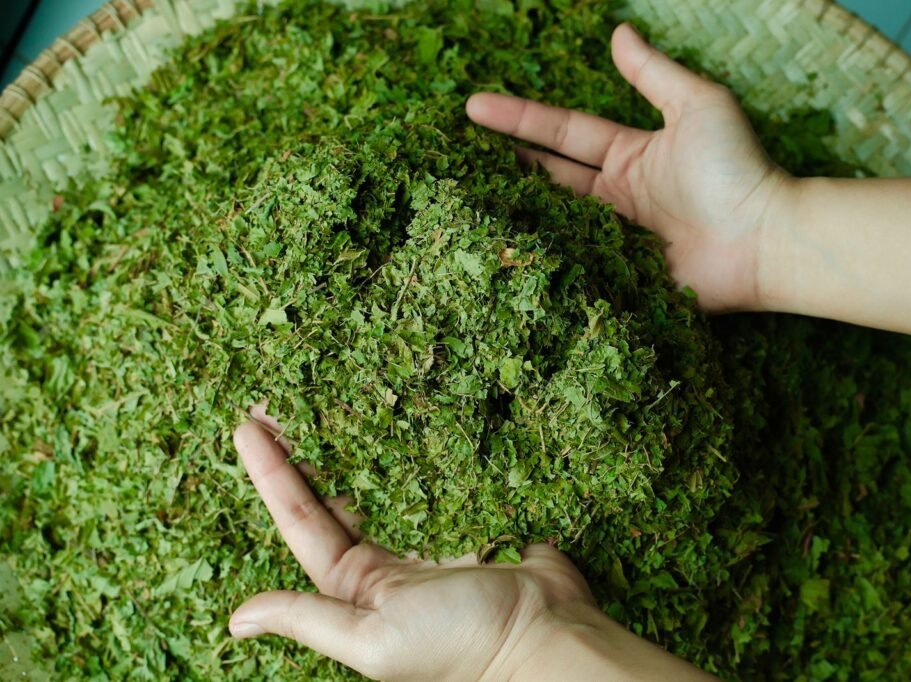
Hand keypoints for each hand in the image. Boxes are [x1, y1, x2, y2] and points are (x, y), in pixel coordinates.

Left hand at [229, 409, 712, 680]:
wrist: (548, 636)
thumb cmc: (459, 645)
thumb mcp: (373, 640)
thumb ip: (307, 620)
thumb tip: (235, 622)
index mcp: (358, 587)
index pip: (301, 520)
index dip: (271, 474)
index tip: (247, 426)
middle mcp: (389, 556)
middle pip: (336, 490)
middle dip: (306, 445)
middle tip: (282, 395)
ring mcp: (430, 526)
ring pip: (382, 471)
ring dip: (354, 435)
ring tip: (325, 390)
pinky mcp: (470, 508)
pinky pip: (434, 467)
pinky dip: (414, 439)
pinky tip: (397, 404)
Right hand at [466, 23, 789, 311]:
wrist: (765, 240)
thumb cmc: (735, 169)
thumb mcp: (696, 106)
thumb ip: (654, 75)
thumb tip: (618, 31)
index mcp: (630, 157)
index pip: (563, 134)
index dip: (519, 119)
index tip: (472, 106)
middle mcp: (618, 198)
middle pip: (550, 176)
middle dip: (504, 160)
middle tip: (452, 150)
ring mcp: (617, 240)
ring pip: (556, 221)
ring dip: (516, 208)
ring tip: (464, 196)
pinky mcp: (622, 277)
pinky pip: (576, 265)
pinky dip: (543, 257)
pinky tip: (504, 252)